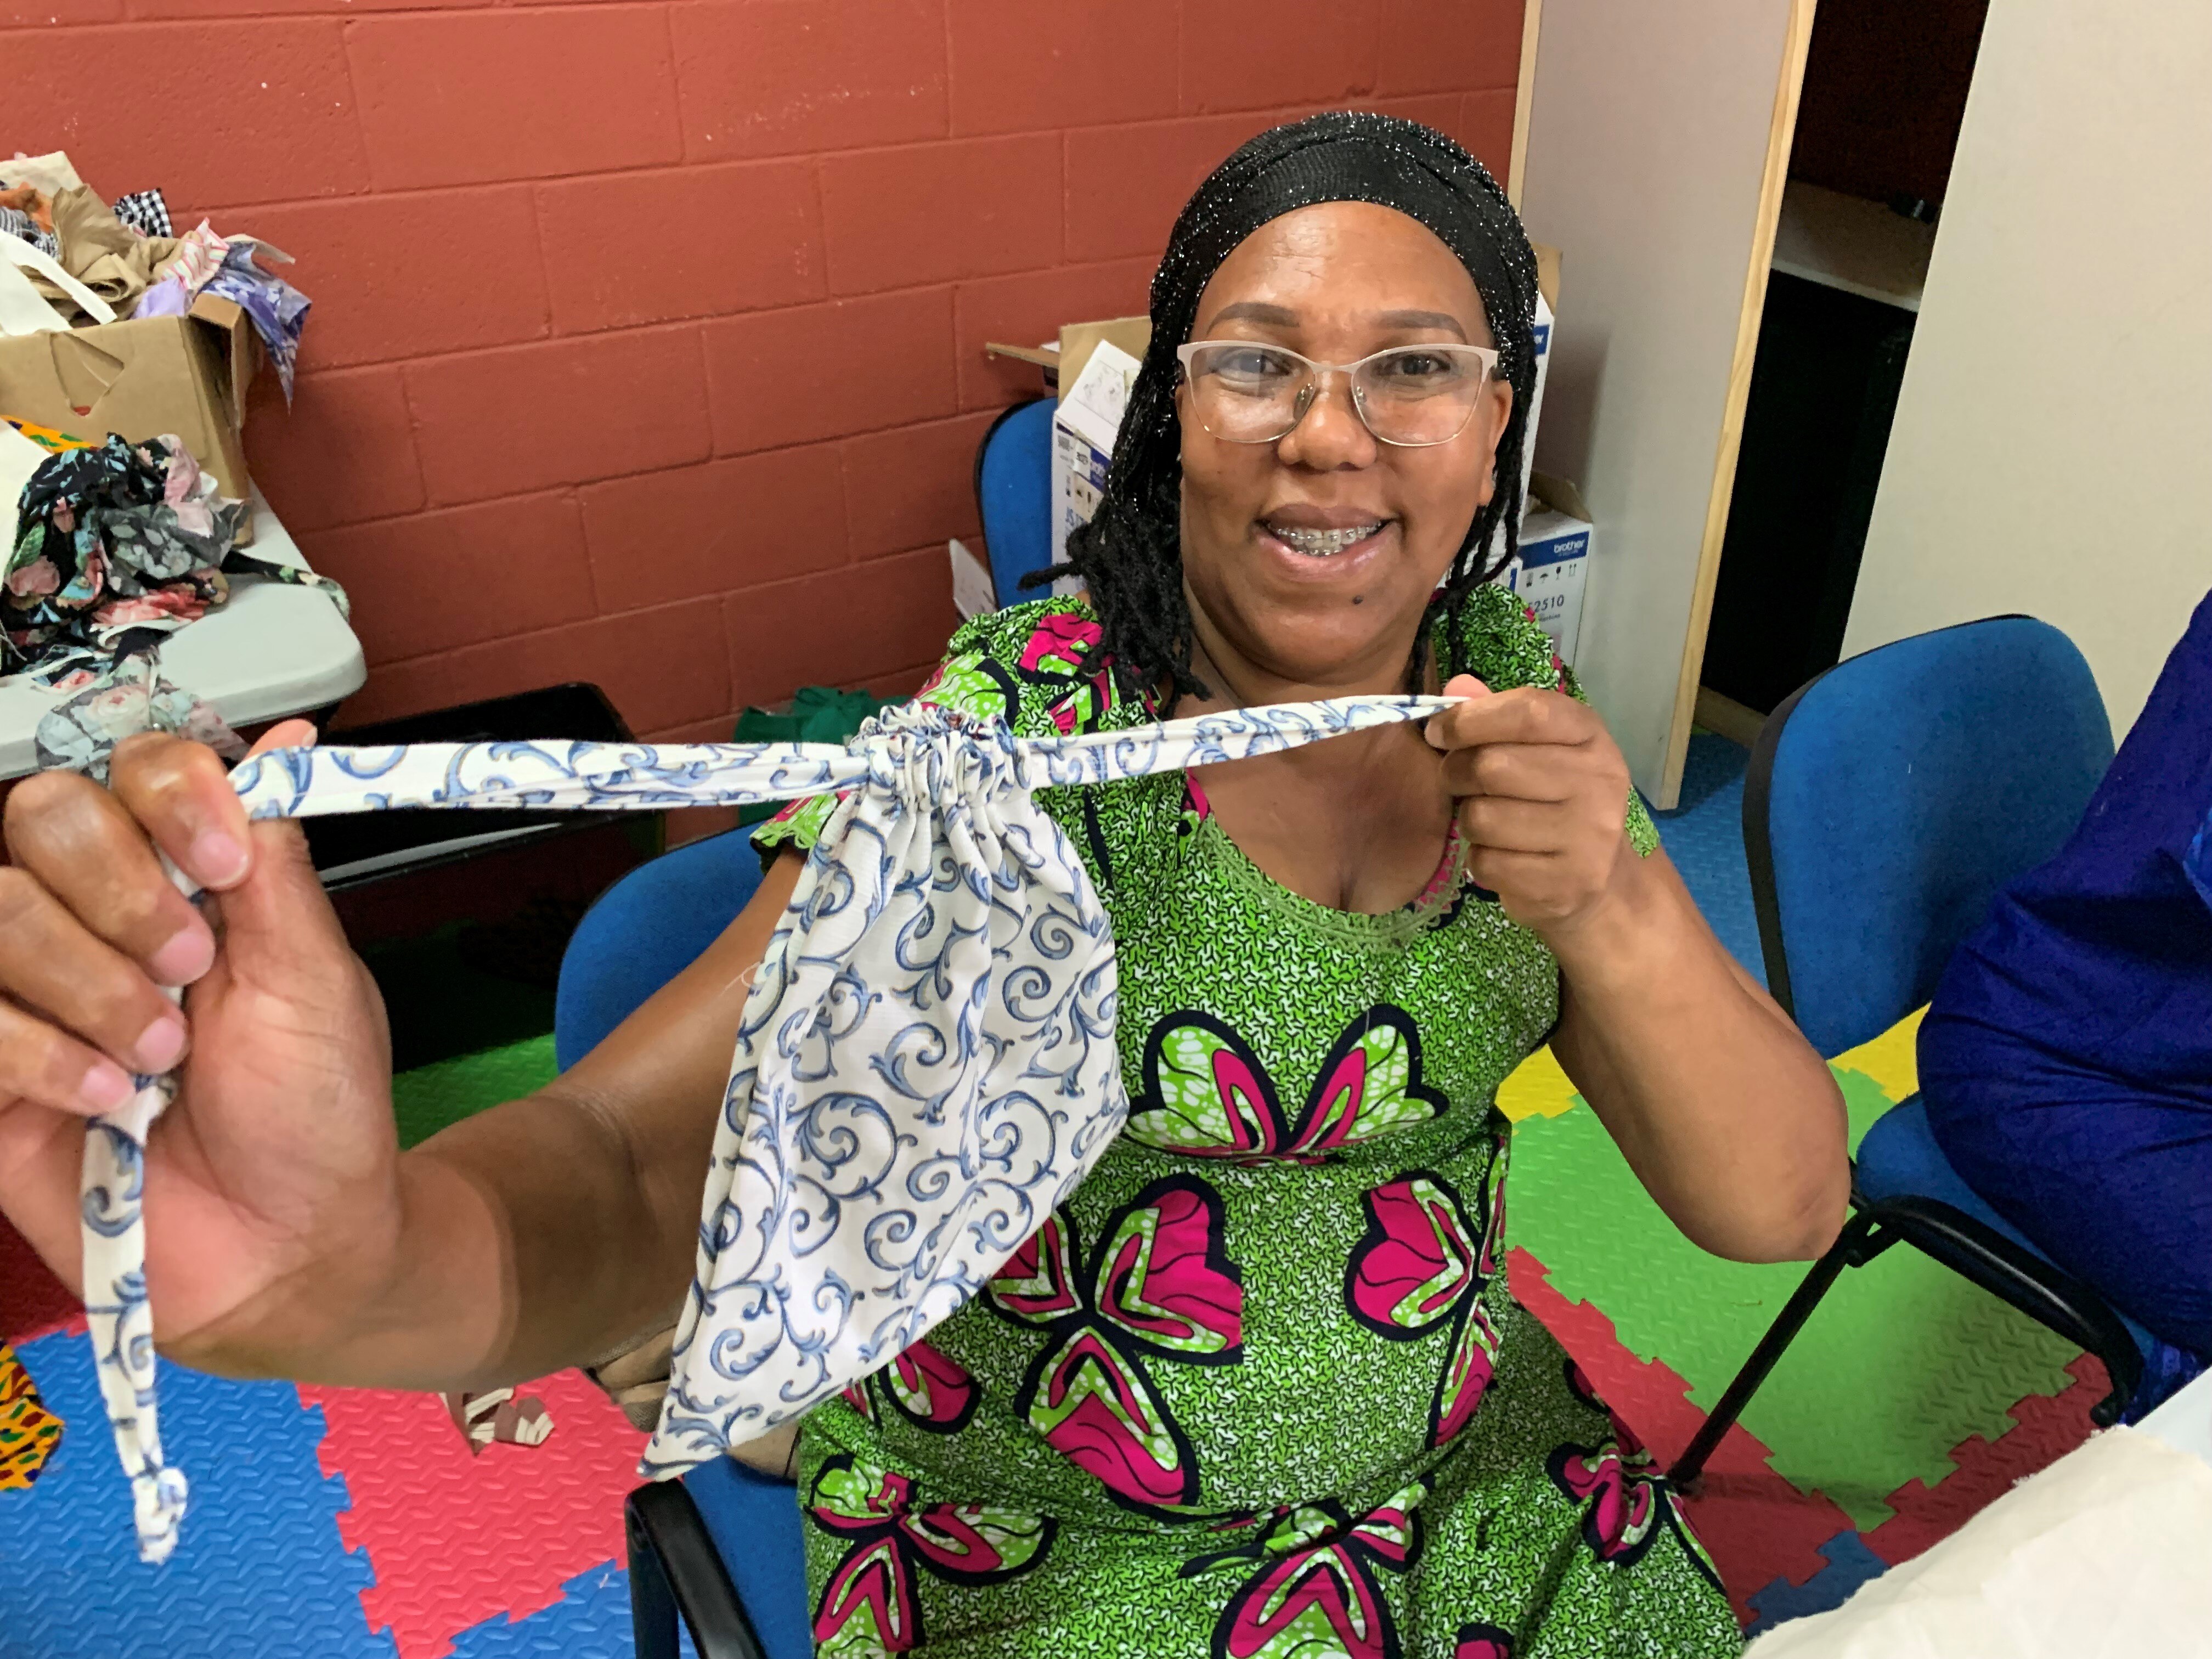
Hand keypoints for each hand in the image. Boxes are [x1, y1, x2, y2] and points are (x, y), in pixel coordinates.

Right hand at [0, 720, 398, 1370]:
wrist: (289, 1244)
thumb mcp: (317, 975)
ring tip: (158, 1058)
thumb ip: (275, 857)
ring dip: (94, 986)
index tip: (222, 864)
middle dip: (125, 895)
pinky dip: (41, 1056)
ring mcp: (31, 992)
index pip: (129, 771)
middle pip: (43, 818)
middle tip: (189, 974)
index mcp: (183, 879)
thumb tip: (282, 741)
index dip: (166, 797)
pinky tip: (102, 1099)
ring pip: (1, 911)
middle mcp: (96, 919)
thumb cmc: (314, 1114)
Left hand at [1425, 673, 1639, 936]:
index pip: (1528, 711)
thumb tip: (1456, 686)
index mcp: (1592, 737)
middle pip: (1492, 765)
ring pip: (1482, 818)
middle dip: (1456, 772)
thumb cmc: (1559, 803)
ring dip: (1469, 820)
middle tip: (1457, 781)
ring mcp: (1586, 836)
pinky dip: (1480, 861)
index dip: (1470, 718)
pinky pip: (1486, 863)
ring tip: (1489, 822)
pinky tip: (1503, 857)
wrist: (1603, 882)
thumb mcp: (1541, 750)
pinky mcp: (1564, 883)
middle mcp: (1598, 782)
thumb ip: (1498, 715)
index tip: (1439, 732)